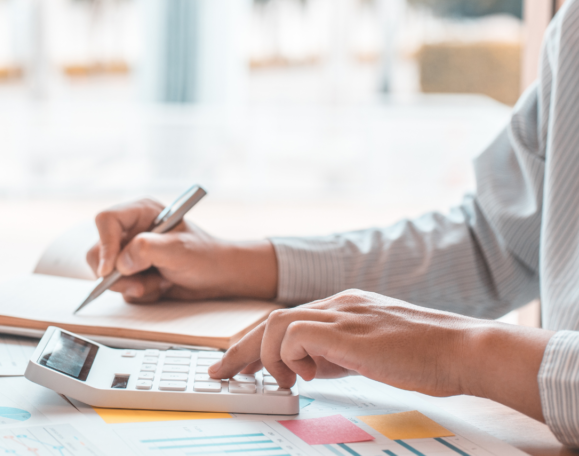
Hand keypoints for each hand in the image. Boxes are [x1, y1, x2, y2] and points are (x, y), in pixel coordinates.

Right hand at [85, 198, 277, 302]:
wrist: (218, 277)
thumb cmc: (205, 256)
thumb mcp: (179, 250)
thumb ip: (148, 250)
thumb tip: (120, 262)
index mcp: (140, 211)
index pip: (106, 220)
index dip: (104, 244)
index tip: (110, 270)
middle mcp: (130, 230)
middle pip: (98, 250)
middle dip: (117, 274)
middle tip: (139, 286)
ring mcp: (129, 252)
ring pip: (106, 273)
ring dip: (131, 285)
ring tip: (160, 282)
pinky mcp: (131, 271)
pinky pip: (119, 288)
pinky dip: (139, 292)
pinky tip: (160, 286)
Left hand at [208, 289, 553, 419]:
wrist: (466, 349)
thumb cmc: (431, 357)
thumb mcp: (373, 354)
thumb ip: (339, 355)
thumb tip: (309, 368)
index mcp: (344, 306)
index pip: (285, 318)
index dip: (254, 340)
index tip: (236, 363)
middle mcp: (338, 302)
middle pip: (269, 318)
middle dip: (239, 348)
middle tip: (220, 372)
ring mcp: (341, 312)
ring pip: (274, 323)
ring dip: (264, 356)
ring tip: (277, 382)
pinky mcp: (346, 329)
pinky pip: (292, 335)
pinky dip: (288, 358)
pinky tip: (304, 377)